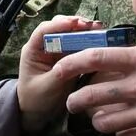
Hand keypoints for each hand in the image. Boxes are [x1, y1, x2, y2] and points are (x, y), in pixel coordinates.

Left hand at [17, 14, 103, 131]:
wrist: (37, 112)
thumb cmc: (35, 100)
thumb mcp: (47, 87)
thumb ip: (61, 73)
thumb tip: (77, 62)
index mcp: (33, 50)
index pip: (44, 30)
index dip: (59, 24)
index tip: (74, 23)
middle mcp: (46, 46)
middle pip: (60, 27)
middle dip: (76, 24)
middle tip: (92, 25)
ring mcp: (59, 51)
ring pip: (72, 35)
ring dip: (86, 31)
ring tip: (100, 30)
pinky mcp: (70, 58)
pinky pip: (80, 46)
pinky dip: (90, 43)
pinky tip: (101, 42)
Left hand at [54, 0, 135, 135]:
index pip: (98, 58)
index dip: (73, 62)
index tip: (61, 67)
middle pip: (94, 96)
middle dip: (76, 101)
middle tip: (72, 103)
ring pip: (106, 122)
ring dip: (98, 120)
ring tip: (98, 117)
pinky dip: (121, 134)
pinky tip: (124, 128)